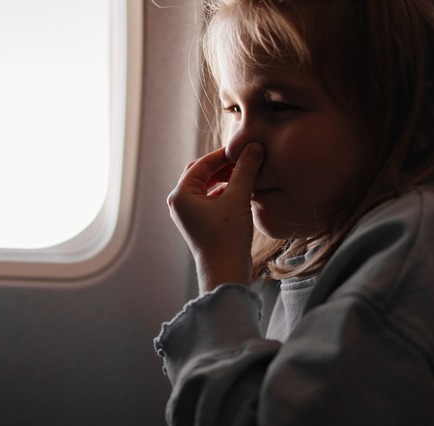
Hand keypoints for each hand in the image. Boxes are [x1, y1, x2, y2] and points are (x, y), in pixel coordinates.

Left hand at [167, 143, 264, 292]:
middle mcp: (179, 202)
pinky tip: (242, 191)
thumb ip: (245, 170)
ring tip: (246, 174)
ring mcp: (188, 213)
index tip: (244, 148)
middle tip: (244, 159)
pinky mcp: (198, 222)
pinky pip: (210, 198)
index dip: (224, 154)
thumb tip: (255, 146)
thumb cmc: (227, 236)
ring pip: (207, 186)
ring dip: (225, 178)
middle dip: (223, 166)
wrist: (225, 271)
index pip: (202, 164)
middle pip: (201, 173)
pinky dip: (225, 192)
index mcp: (181, 194)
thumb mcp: (237, 198)